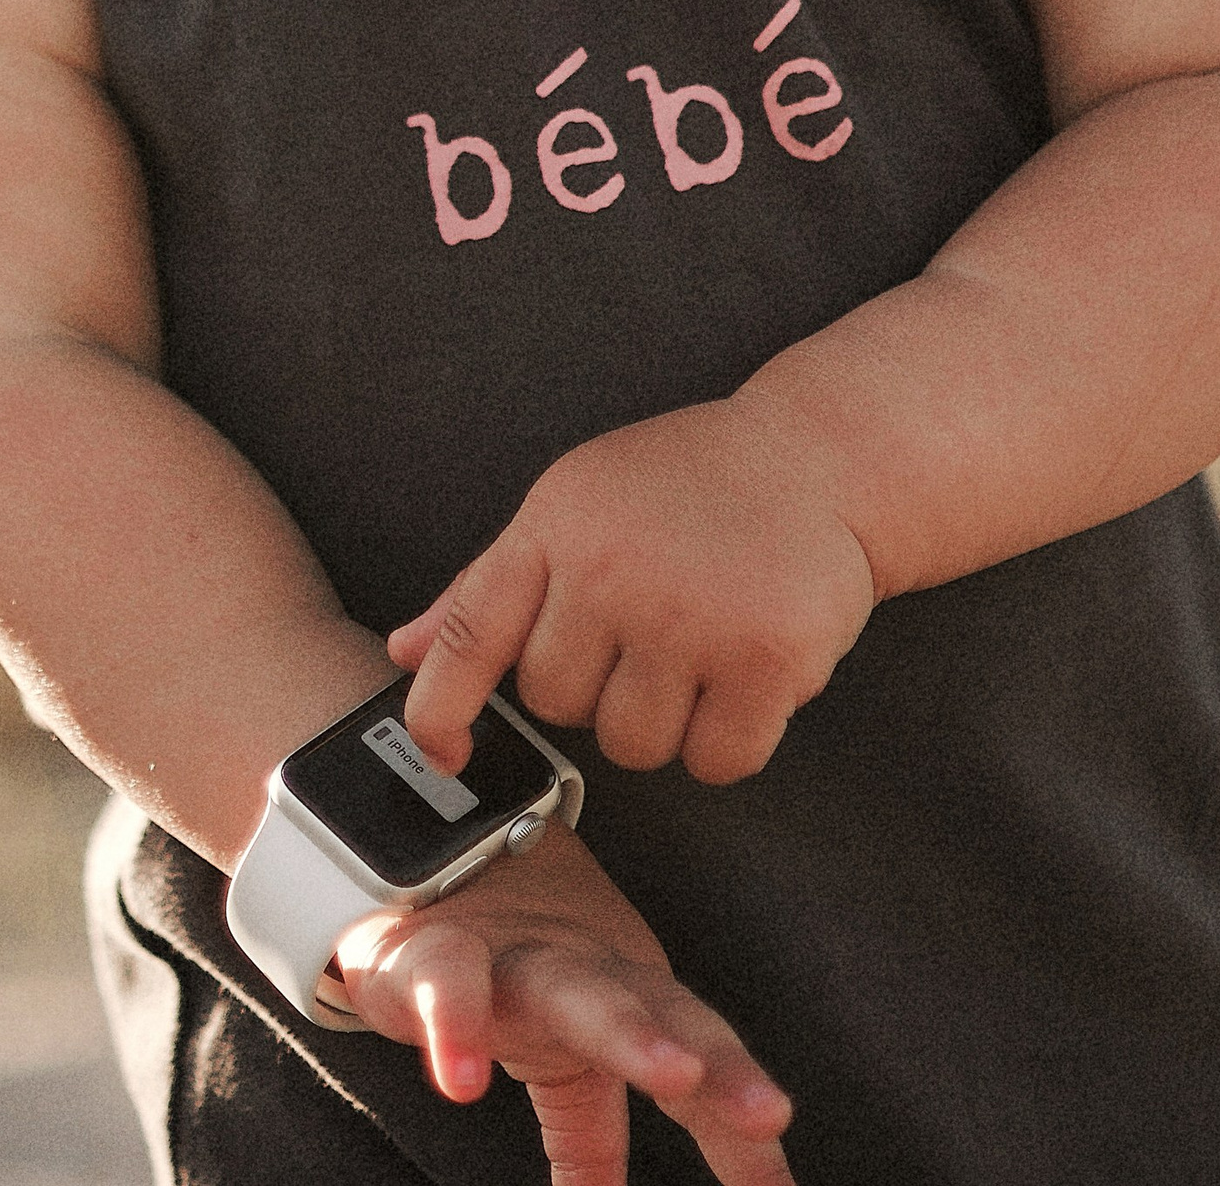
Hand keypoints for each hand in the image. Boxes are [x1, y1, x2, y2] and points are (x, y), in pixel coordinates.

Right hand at [336, 822, 793, 1185]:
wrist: (415, 862)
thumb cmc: (506, 970)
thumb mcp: (555, 1065)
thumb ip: (591, 1140)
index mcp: (622, 995)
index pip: (697, 1053)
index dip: (738, 1111)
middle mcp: (580, 968)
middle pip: (659, 1009)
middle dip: (715, 1059)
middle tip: (767, 1114)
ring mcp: (509, 955)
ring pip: (571, 984)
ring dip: (625, 1027)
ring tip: (671, 1074)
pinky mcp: (426, 952)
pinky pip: (446, 979)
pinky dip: (456, 1021)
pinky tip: (464, 1076)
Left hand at [388, 397, 871, 786]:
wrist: (816, 456)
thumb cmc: (684, 484)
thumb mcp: (574, 504)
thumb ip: (487, 587)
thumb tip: (403, 653)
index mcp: (557, 527)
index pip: (471, 632)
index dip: (440, 707)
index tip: (441, 752)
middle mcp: (613, 571)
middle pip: (559, 705)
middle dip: (598, 687)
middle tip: (649, 629)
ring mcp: (689, 617)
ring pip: (634, 745)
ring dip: (665, 720)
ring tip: (699, 646)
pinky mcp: (765, 659)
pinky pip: (715, 762)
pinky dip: (729, 741)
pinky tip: (746, 676)